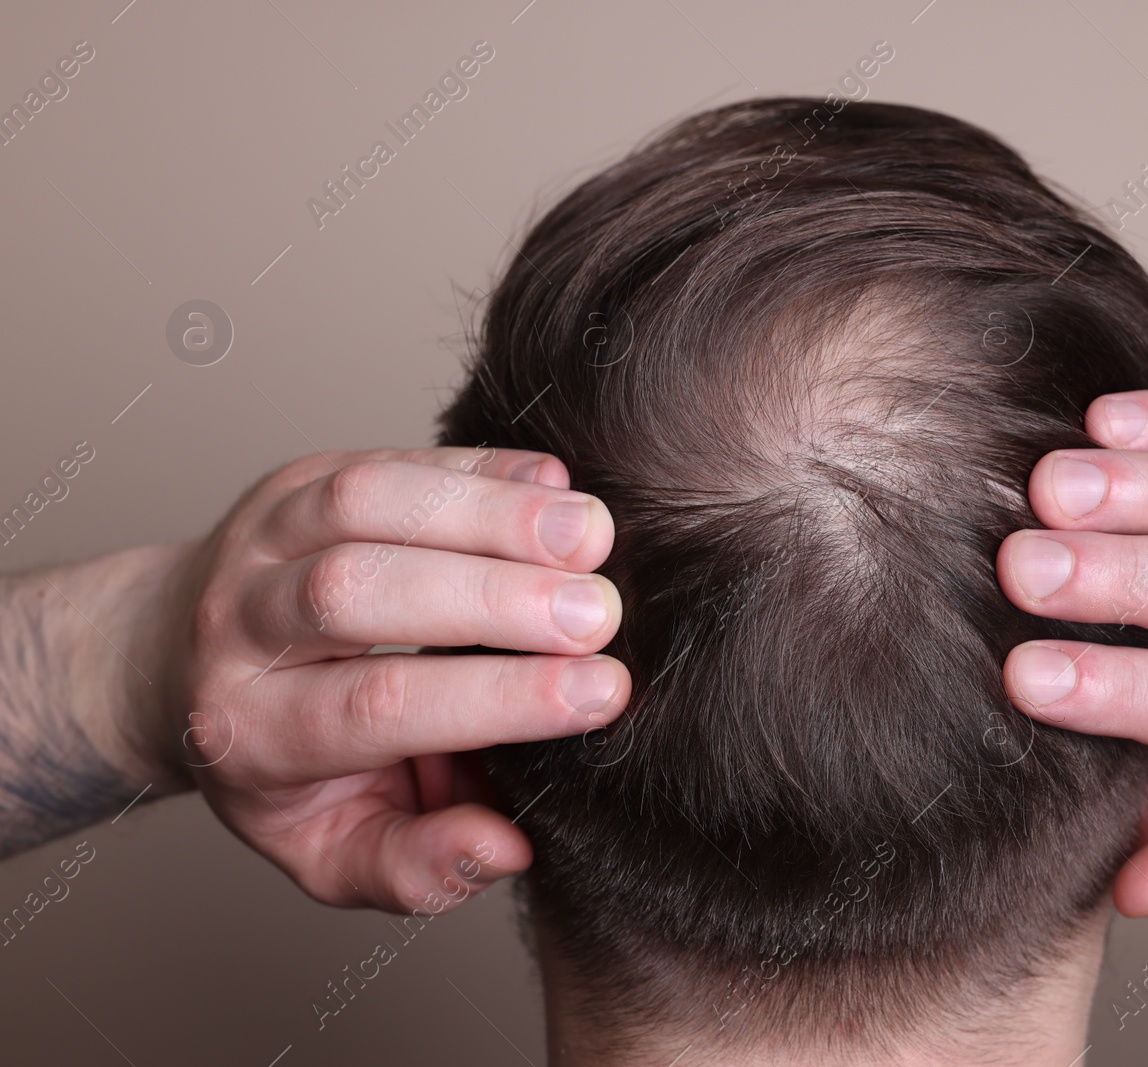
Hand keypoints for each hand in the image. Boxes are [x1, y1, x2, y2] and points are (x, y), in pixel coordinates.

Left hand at [149, 446, 628, 912]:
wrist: (174, 665)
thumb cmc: (280, 768)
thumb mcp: (329, 849)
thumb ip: (413, 867)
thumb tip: (502, 849)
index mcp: (253, 733)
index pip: (378, 708)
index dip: (497, 697)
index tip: (600, 693)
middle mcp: (238, 627)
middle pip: (360, 593)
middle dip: (493, 598)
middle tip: (601, 614)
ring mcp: (260, 540)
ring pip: (367, 502)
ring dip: (490, 514)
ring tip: (592, 534)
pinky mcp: (296, 481)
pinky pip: (388, 458)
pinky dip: (478, 466)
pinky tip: (555, 486)